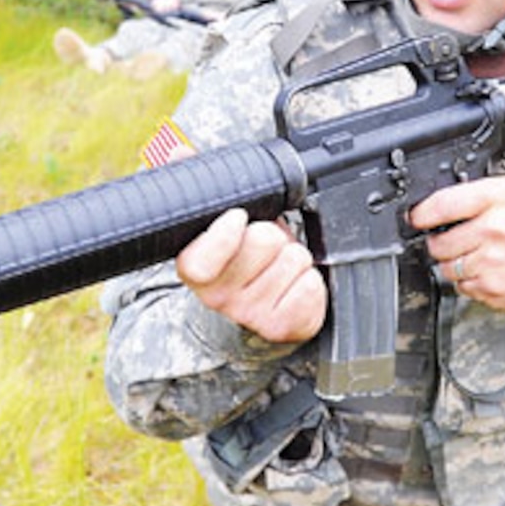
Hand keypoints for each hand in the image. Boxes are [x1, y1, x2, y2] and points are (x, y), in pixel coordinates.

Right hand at [176, 208, 326, 343]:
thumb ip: (226, 204)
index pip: (202, 259)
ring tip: (280, 268)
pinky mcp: (279, 328)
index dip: (226, 232)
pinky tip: (292, 287)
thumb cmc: (244, 261)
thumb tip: (218, 177)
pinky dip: (309, 281)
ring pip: (293, 259)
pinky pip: (309, 286)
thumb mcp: (227, 229)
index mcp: (195, 267)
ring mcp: (248, 315)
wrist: (257, 315)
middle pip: (264, 239)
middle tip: (267, 249)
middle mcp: (216, 297)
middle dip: (274, 235)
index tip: (237, 218)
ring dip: (293, 258)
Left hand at [410, 176, 504, 313]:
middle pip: (439, 242)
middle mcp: (495, 230)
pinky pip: (462, 287)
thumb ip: (477, 195)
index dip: (423, 213)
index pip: (443, 204)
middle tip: (458, 239)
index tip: (417, 218)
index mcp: (499, 200)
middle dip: (441, 242)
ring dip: (455, 263)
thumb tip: (435, 206)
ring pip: (447, 268)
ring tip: (480, 255)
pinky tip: (490, 270)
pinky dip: (470, 281)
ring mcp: (493, 263)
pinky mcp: (494, 289)